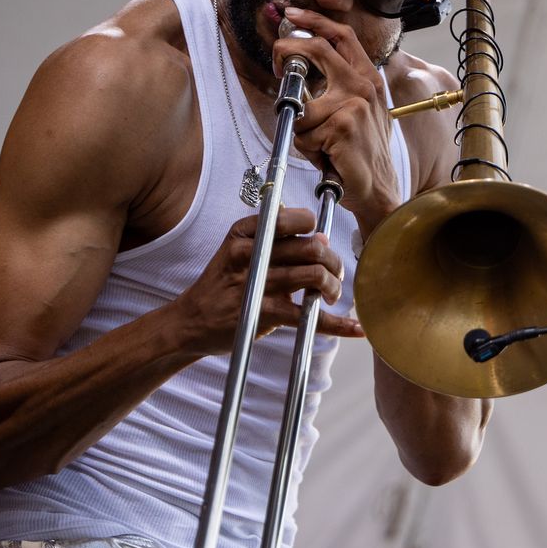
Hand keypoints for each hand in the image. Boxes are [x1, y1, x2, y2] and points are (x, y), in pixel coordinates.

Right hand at [170, 207, 363, 353]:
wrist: (191, 321)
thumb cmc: (223, 284)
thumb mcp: (237, 249)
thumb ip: (272, 236)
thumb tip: (315, 230)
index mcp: (244, 232)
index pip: (292, 219)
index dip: (314, 229)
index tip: (321, 242)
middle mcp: (249, 253)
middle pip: (311, 247)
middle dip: (333, 261)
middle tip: (335, 274)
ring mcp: (256, 283)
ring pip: (314, 276)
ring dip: (334, 287)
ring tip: (332, 295)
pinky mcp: (263, 313)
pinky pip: (309, 316)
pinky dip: (338, 324)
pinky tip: (356, 328)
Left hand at [274, 6, 400, 233]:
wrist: (379, 187)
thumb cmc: (363, 151)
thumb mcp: (362, 110)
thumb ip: (341, 85)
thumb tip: (304, 66)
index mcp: (368, 78)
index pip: (341, 35)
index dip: (314, 20)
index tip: (292, 16)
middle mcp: (363, 86)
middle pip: (317, 49)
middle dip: (287, 53)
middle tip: (278, 66)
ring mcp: (353, 105)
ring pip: (301, 106)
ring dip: (301, 130)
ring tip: (320, 144)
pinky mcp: (341, 126)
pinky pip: (303, 132)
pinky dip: (307, 148)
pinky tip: (326, 156)